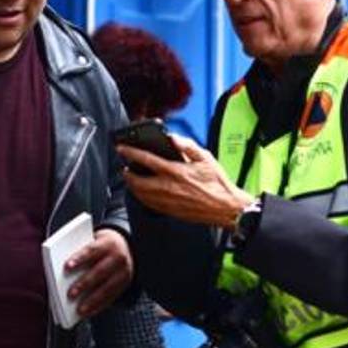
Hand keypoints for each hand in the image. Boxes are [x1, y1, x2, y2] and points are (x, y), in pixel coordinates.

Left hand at [67, 228, 132, 316]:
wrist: (125, 248)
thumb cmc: (100, 247)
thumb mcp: (93, 242)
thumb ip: (81, 254)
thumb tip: (63, 273)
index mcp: (107, 243)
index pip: (92, 250)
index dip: (80, 258)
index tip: (67, 267)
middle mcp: (118, 257)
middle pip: (100, 271)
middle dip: (85, 283)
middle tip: (70, 294)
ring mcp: (124, 272)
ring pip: (107, 288)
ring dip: (92, 300)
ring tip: (79, 309)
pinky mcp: (125, 284)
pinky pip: (112, 298)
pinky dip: (99, 306)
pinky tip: (88, 312)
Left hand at [119, 135, 253, 228]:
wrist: (225, 207)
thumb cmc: (217, 183)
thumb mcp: (205, 157)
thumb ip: (187, 145)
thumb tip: (171, 137)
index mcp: (175, 171)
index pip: (146, 159)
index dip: (130, 152)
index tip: (121, 148)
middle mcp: (168, 187)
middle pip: (137, 180)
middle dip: (127, 172)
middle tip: (124, 166)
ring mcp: (167, 201)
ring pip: (140, 194)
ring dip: (132, 185)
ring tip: (130, 178)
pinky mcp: (170, 211)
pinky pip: (148, 204)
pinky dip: (141, 196)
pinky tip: (142, 192)